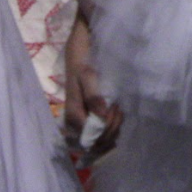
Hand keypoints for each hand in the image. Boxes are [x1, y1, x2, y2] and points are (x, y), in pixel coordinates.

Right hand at [62, 18, 119, 158]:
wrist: (80, 50)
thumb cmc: (82, 61)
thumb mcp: (86, 75)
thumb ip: (93, 96)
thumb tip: (101, 118)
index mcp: (72, 114)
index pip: (91, 135)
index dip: (105, 128)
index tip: (115, 109)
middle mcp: (76, 123)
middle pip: (96, 141)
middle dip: (111, 128)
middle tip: (119, 108)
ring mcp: (84, 121)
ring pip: (101, 139)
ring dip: (114, 128)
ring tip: (118, 108)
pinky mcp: (91, 117)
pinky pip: (103, 132)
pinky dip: (113, 127)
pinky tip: (117, 113)